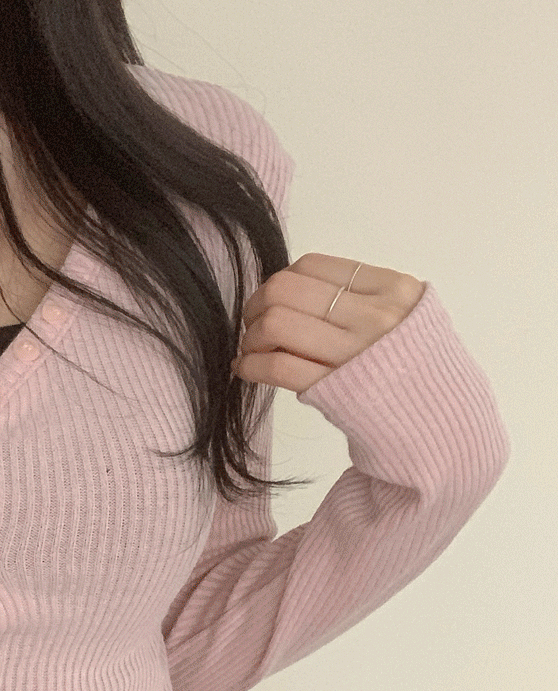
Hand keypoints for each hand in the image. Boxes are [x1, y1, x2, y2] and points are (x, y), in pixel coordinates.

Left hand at [230, 252, 426, 394]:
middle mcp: (375, 316)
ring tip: (252, 351)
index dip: (280, 281)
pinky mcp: (336, 390)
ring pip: (276, 324)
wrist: (444, 424)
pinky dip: (250, 366)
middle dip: (256, 306)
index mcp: (392, 288)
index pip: (312, 266)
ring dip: (251, 337)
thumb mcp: (405, 316)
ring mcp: (356, 353)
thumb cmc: (418, 370)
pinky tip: (245, 369)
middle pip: (285, 290)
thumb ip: (359, 296)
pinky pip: (277, 367)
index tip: (273, 301)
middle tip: (253, 325)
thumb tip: (289, 290)